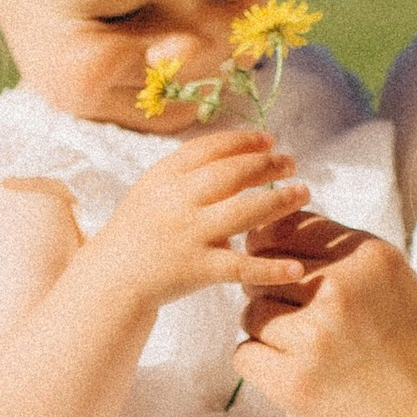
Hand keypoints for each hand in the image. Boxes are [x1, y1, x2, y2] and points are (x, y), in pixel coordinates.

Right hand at [86, 128, 318, 315]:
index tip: (269, 140)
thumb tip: (236, 149)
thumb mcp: (153, 189)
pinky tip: (296, 268)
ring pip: (243, 212)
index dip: (243, 141)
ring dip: (279, 201)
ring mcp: (188, 235)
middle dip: (266, 165)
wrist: (112, 277)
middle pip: (231, 174)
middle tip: (292, 162)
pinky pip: (240, 266)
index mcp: (164, 176)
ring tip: (303, 192)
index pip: (210, 148)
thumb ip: (188, 170)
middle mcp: (177, 201)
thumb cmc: (140, 230)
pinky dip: (270, 268)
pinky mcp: (198, 269)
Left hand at [229, 215, 416, 416]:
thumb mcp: (403, 290)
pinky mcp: (295, 383)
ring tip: (308, 353)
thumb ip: (349, 266)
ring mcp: (315, 336)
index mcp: (371, 258)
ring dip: (270, 331)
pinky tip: (295, 376)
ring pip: (253, 313)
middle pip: (266, 270)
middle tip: (300, 321)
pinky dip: (262, 365)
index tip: (285, 271)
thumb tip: (277, 240)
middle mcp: (341, 288)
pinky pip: (246, 354)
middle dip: (274, 292)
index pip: (293, 227)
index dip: (279, 249)